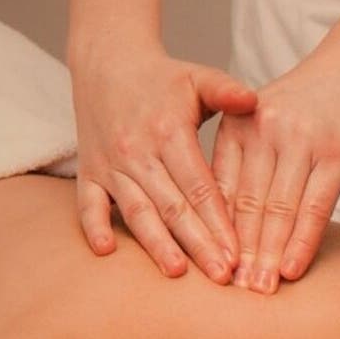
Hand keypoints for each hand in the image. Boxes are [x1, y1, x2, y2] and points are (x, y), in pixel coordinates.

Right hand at [70, 47, 255, 282]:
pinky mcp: (88, 172)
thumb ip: (226, 90)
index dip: (219, 220)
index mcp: (169, 132)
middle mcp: (138, 152)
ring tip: (177, 271)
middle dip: (198, 243)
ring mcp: (110, 165)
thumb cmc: (162, 79)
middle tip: (221, 275)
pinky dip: (93, 227)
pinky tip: (106, 252)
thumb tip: (253, 100)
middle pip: (172, 206)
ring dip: (156, 243)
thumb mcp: (197, 78)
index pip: (199, 184)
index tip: (238, 250)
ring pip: (136, 211)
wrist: (106, 63)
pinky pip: (86, 204)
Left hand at [212, 57, 339, 293]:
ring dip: (268, 254)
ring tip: (260, 288)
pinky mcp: (338, 151)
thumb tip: (227, 224)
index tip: (210, 267)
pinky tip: (293, 268)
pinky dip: (302, 240)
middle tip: (232, 289)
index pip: (222, 190)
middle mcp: (265, 131)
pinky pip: (316, 205)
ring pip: (279, 209)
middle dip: (239, 251)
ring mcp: (302, 140)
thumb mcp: (263, 120)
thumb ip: (244, 162)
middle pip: (248, 204)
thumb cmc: (310, 102)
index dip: (215, 233)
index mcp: (238, 125)